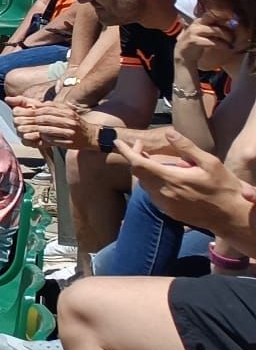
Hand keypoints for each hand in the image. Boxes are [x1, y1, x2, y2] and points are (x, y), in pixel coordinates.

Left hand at [9, 98, 92, 153]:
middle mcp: (68, 120)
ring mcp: (69, 131)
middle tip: (23, 123)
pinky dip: (45, 138)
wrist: (92, 135)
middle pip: (45, 118)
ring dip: (37, 130)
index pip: (46, 109)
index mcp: (66, 111)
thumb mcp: (67, 112)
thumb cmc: (76, 123)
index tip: (25, 113)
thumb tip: (37, 104)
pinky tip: (41, 137)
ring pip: (47, 129)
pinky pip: (53, 139)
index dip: (34, 111)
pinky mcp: (69, 142)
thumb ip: (53, 108)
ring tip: (31, 130)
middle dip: (32, 120)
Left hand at [119, 130, 255, 248]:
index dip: (126, 151)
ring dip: (143, 171)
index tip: (117, 142)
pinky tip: (162, 177)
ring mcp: (165, 205)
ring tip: (150, 159)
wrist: (231, 216)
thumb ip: (186, 148)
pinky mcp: (169, 212)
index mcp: (171, 179)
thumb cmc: (224, 188)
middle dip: (135, 157)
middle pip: (138, 173)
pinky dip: (152, 182)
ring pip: (144, 185)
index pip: (138, 164)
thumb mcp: (210, 163)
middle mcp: (163, 194)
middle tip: (140, 146)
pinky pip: (153, 195)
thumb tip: (168, 133)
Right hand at [175, 19, 234, 75]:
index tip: (233, 18)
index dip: (223, 14)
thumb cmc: (196, 44)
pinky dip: (222, 44)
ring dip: (226, 36)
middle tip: (233, 35)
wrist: (183, 56)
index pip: (211, 13)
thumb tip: (229, 23)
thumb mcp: (202, 33)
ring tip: (231, 42)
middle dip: (226, 26)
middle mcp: (196, 24)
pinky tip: (226, 47)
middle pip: (215, 20)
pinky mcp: (194, 41)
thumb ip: (212, 27)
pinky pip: (212, 41)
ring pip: (215, 30)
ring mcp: (193, 32)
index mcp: (199, 21)